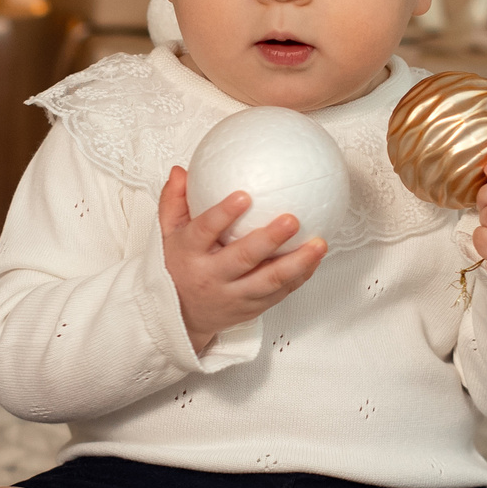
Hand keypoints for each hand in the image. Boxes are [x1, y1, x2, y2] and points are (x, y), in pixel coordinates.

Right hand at [159, 167, 327, 354]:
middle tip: (292, 219)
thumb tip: (180, 171)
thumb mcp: (167, 235)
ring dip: (297, 263)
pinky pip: (280, 292)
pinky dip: (300, 276)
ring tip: (319, 244)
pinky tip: (316, 259)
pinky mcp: (252, 308)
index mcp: (190, 254)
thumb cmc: (177, 268)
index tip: (244, 195)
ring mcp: (234, 295)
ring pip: (269, 281)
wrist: (181, 316)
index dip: (223, 214)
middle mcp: (212, 276)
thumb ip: (173, 202)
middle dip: (269, 239)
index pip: (204, 231)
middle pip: (243, 258)